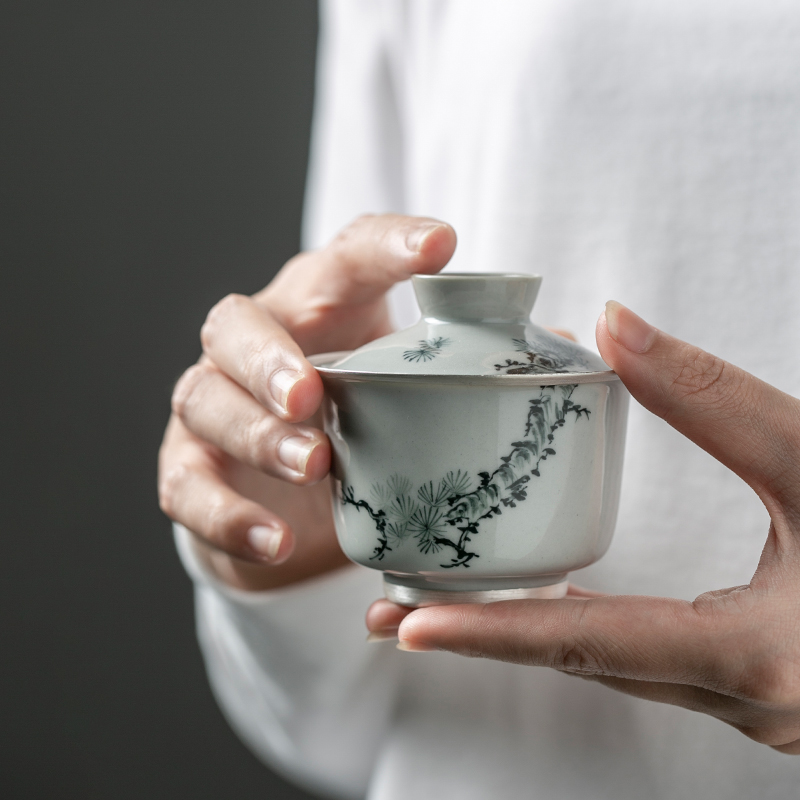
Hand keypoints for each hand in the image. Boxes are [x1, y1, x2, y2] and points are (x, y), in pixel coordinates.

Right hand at [158, 214, 455, 589]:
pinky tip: (278, 539)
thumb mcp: (408, 387)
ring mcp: (212, 404)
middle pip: (237, 323)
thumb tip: (554, 346)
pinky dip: (229, 516)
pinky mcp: (189, 468)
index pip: (345, 257)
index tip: (441, 246)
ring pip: (205, 399)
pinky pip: (187, 488)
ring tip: (314, 466)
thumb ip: (470, 367)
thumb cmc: (358, 419)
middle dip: (271, 356)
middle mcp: (256, 342)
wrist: (289, 495)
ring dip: (256, 434)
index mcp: (318, 307)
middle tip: (314, 392)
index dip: (387, 245)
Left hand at [367, 300, 799, 752]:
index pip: (591, 644)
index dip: (495, 635)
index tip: (410, 625)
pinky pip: (657, 663)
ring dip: (541, 636)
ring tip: (457, 605)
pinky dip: (601, 633)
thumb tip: (616, 325)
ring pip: (621, 669)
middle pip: (588, 663)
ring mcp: (760, 706)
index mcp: (758, 660)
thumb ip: (718, 401)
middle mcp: (748, 702)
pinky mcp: (769, 685)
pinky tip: (573, 604)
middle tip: (400, 611)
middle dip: (493, 637)